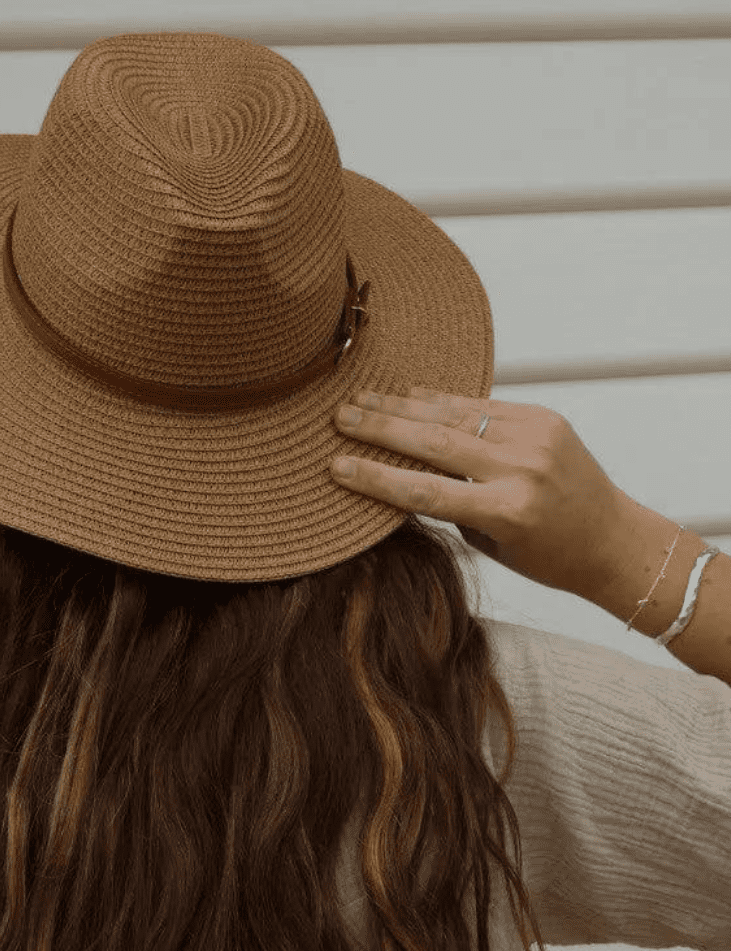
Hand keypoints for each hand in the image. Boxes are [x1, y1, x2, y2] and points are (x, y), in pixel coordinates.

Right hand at [331, 387, 630, 600]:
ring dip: (403, 406)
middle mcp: (522, 469)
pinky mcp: (543, 418)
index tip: (336, 467)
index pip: (424, 491)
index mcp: (508, 511)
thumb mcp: (490, 544)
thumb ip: (450, 507)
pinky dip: (443, 400)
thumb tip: (399, 473)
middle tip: (339, 417)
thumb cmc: (549, 555)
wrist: (613, 538)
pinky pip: (482, 405)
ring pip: (455, 414)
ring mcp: (535, 437)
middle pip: (433, 442)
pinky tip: (408, 395)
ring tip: (362, 398)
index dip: (375, 478)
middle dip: (380, 427)